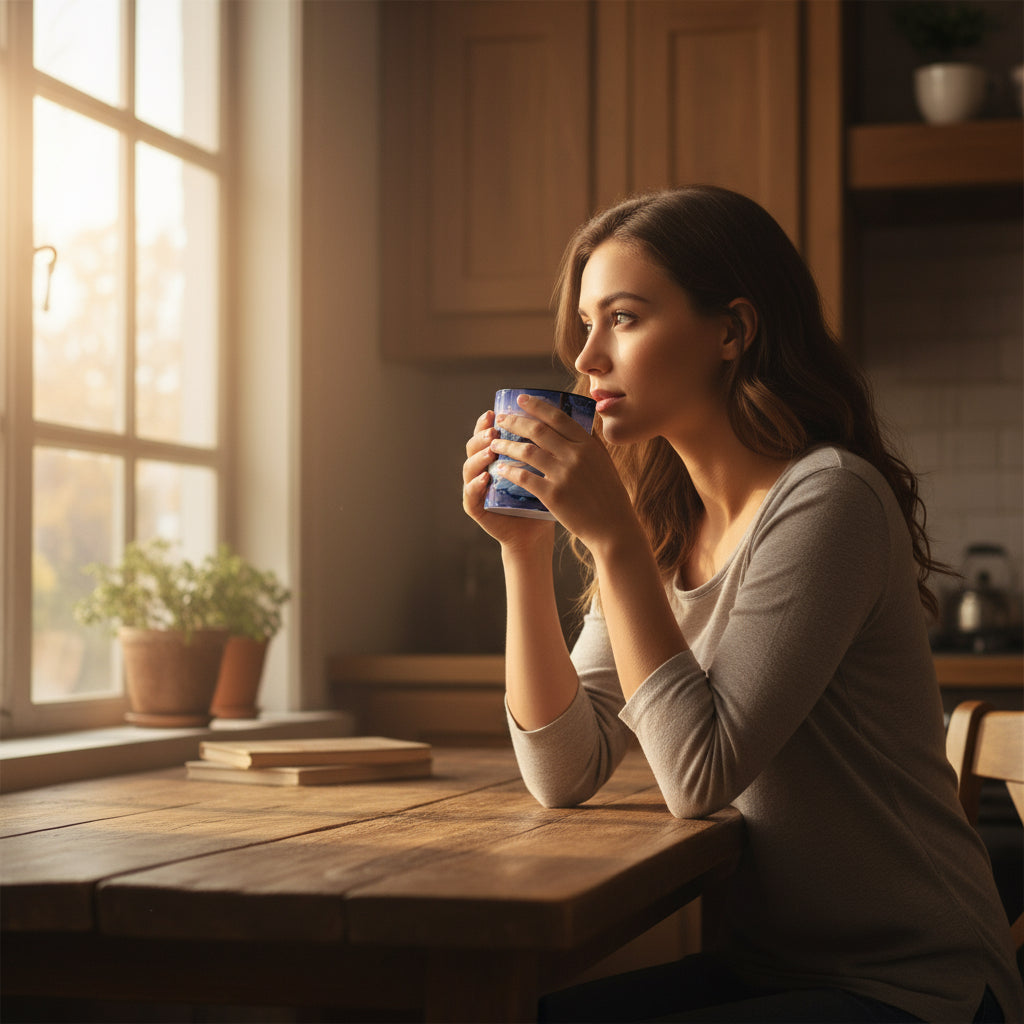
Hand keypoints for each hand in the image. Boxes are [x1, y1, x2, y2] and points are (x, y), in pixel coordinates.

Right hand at [462, 409, 554, 550]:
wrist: (538, 531)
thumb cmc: (546, 496)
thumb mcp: (549, 467)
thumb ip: (549, 444)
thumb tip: (568, 412)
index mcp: (498, 454)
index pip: (488, 431)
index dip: (488, 420)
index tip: (497, 410)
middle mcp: (483, 467)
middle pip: (474, 444)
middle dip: (482, 434)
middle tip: (495, 429)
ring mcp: (476, 487)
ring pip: (469, 466)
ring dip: (479, 456)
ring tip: (491, 450)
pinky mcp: (475, 507)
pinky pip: (470, 494)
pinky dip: (476, 484)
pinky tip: (486, 477)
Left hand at [488, 393, 636, 551]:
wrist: (613, 527)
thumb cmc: (610, 495)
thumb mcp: (605, 462)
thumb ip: (592, 442)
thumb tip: (583, 422)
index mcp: (588, 445)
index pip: (558, 417)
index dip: (537, 406)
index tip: (520, 399)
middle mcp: (576, 456)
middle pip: (538, 431)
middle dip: (515, 422)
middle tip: (500, 419)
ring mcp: (564, 475)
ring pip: (527, 452)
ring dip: (506, 445)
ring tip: (494, 443)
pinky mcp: (553, 495)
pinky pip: (524, 477)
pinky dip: (509, 470)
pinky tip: (499, 468)